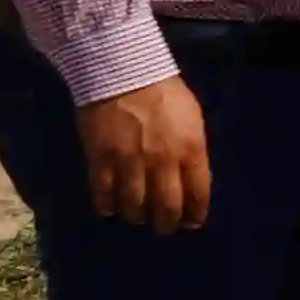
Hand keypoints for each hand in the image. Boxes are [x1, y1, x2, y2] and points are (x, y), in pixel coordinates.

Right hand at [77, 73, 211, 232]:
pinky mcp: (101, 159)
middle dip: (167, 223)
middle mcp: (163, 161)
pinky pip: (103, 193)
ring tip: (137, 218)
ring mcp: (130, 162)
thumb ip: (193, 150)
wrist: (123, 72)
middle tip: (164, 227)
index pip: (198, 194)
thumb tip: (192, 178)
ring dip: (137, 217)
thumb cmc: (164, 93)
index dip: (195, 214)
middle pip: (167, 207)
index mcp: (191, 150)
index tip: (192, 224)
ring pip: (134, 206)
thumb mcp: (193, 119)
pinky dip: (107, 206)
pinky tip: (109, 209)